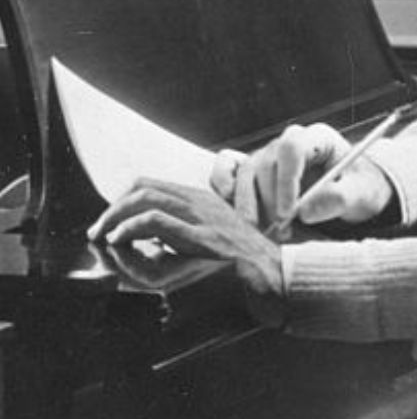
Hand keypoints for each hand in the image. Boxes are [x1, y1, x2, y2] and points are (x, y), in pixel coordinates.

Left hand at [86, 178, 284, 324]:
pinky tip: (120, 241)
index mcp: (202, 201)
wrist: (275, 277)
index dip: (121, 200)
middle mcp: (201, 202)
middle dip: (111, 209)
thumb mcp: (206, 244)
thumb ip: (177, 237)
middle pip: (142, 186)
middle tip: (96, 232)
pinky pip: (157, 221)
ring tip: (104, 237)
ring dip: (115, 217)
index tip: (108, 225)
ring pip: (146, 197)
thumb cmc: (241, 268)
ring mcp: (203, 217)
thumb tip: (134, 241)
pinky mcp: (203, 238)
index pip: (151, 184)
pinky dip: (130, 228)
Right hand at [209, 123, 395, 231]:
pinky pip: (226, 169)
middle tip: (280, 231)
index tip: (289, 213)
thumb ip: (340, 199)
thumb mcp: (362, 194)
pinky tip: (233, 210)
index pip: (292, 149)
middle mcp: (287, 142)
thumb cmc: (359, 188)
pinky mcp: (252, 170)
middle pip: (265, 164)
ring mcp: (267, 154)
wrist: (352, 191)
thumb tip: (306, 211)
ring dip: (248, 205)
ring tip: (264, 233)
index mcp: (317, 138)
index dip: (287, 181)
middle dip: (269, 201)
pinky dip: (223, 186)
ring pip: (245, 172)